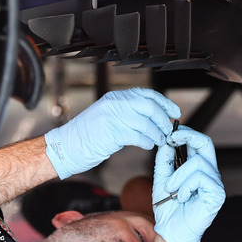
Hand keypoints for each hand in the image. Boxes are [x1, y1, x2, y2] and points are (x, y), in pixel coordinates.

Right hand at [45, 88, 180, 178]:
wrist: (65, 147)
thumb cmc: (88, 137)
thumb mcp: (109, 118)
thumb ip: (129, 115)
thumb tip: (156, 120)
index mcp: (115, 97)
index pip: (146, 94)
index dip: (164, 103)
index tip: (175, 113)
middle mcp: (114, 103)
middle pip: (149, 106)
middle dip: (163, 120)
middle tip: (169, 131)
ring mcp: (111, 117)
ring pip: (145, 122)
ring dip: (157, 134)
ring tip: (159, 140)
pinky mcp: (110, 133)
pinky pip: (137, 136)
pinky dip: (147, 141)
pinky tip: (147, 145)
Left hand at [152, 127, 224, 241]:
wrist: (172, 231)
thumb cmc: (169, 208)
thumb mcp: (162, 179)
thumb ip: (164, 161)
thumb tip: (166, 142)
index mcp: (198, 169)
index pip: (199, 142)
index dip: (186, 133)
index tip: (171, 133)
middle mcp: (210, 173)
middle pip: (206, 143)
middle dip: (188, 137)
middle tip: (172, 139)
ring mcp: (215, 183)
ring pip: (197, 163)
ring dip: (178, 175)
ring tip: (171, 189)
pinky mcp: (217, 194)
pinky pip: (200, 178)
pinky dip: (186, 186)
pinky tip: (182, 198)